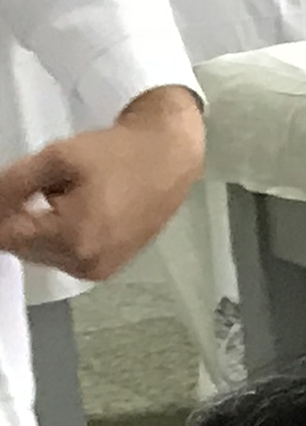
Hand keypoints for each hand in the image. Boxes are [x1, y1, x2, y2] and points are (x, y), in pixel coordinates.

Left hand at [0, 86, 203, 280]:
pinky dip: (57, 236)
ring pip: (41, 254)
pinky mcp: (108, 268)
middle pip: (21, 249)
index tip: (12, 191)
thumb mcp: (56, 158)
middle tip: (39, 187)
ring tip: (60, 197)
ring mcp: (98, 270)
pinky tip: (73, 210)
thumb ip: (13, 184)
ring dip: (36, 228)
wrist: (168, 160)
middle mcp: (85, 264)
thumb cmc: (117, 155)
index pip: (5, 237)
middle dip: (17, 219)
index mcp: (74, 238)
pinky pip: (64, 257)